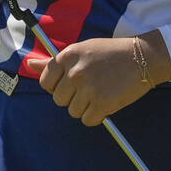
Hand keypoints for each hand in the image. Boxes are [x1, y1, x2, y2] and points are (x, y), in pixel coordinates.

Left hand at [25, 31, 170, 125]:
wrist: (142, 56)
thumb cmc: (111, 53)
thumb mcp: (81, 49)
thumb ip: (54, 61)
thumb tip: (29, 64)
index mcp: (68, 55)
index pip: (45, 82)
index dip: (57, 87)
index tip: (70, 84)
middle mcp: (75, 71)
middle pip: (59, 100)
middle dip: (72, 97)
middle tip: (90, 87)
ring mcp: (88, 87)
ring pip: (73, 111)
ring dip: (86, 107)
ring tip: (101, 91)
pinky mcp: (102, 102)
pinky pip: (88, 120)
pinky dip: (97, 115)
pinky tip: (107, 101)